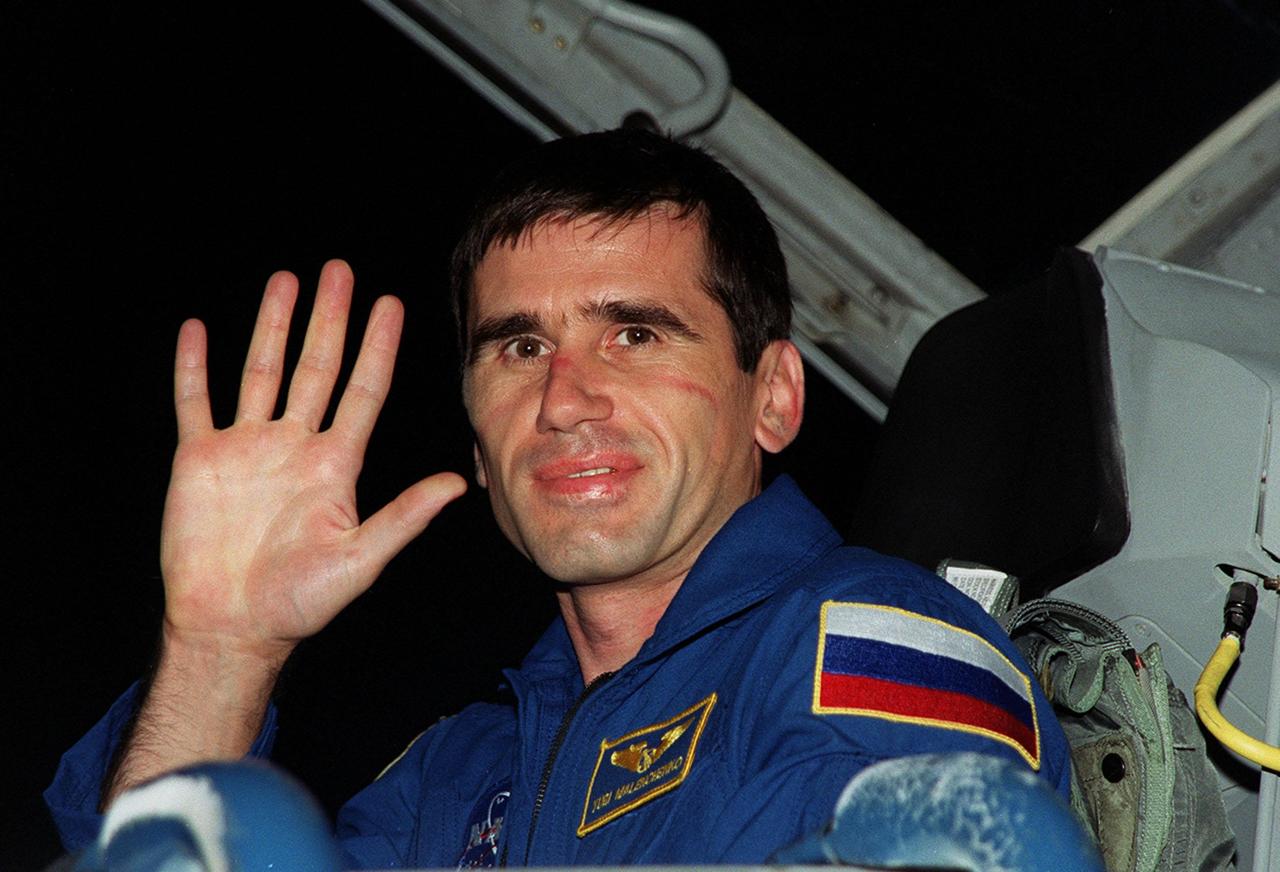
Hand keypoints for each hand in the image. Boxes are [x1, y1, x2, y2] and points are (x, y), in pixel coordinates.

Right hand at [159, 260, 464, 663]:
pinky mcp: (198, 459)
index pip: (362, 390)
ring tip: (285, 280)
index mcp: (335, 464)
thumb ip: (404, 517)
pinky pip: (196, 402)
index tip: (390, 304)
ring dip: (271, 326)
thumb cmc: (299, 601)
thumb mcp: (360, 558)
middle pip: (315, 368)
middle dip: (329, 319)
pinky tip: (198, 330)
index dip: (377, 348)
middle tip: (340, 270)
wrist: (231, 626)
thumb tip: (456, 482)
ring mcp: (246, 447)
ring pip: (261, 371)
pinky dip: (194, 367)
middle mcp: (294, 445)